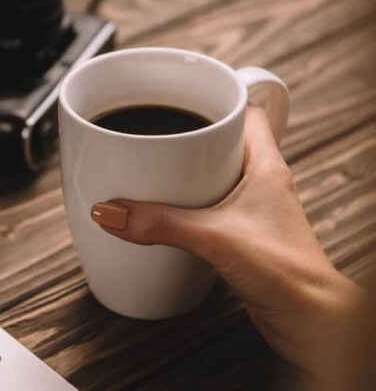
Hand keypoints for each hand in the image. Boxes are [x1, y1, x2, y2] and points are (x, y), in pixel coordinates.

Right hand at [89, 106, 364, 372]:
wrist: (309, 320)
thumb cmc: (289, 274)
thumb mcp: (212, 238)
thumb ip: (159, 223)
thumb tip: (112, 211)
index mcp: (266, 165)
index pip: (246, 112)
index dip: (215, 104)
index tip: (181, 102)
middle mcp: (263, 183)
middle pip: (222, 144)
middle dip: (188, 142)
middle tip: (156, 142)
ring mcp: (255, 210)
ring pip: (215, 177)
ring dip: (186, 177)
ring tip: (153, 178)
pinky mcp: (244, 235)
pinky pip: (211, 208)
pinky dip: (189, 208)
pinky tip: (168, 219)